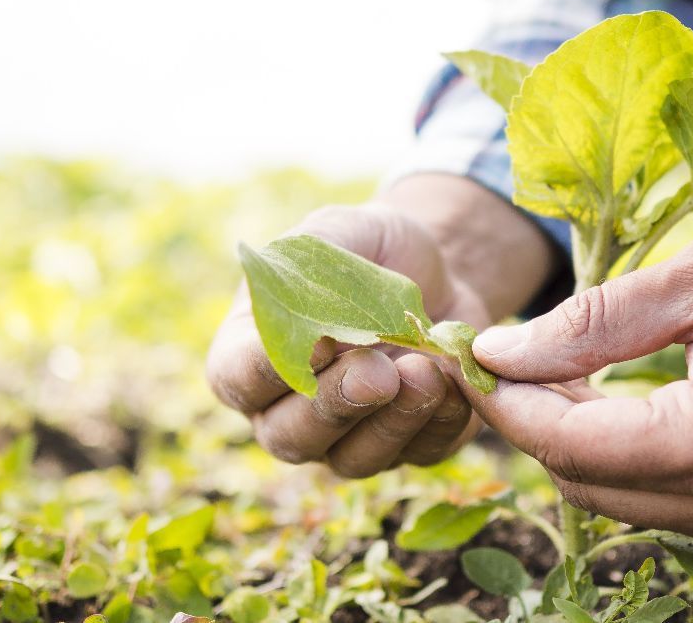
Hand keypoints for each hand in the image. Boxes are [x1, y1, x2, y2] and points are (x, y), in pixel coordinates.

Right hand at [206, 204, 486, 477]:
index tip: (316, 342)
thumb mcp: (337, 232)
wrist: (438, 270)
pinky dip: (440, 422)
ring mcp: (347, 438)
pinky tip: (454, 380)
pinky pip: (419, 453)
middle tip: (378, 371)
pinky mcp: (408, 446)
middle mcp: (288, 410)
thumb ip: (309, 268)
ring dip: (392, 422)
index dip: (268, 370)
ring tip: (425, 372)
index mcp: (251, 355)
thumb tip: (313, 330)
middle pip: (291, 437)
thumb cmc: (369, 250)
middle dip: (336, 405)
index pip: (238, 379)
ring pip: (354, 459)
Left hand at [465, 216, 692, 539]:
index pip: (567, 445)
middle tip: (514, 362)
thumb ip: (594, 321)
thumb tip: (500, 350)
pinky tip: (632, 405)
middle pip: (588, 488)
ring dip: (584, 448)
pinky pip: (679, 506)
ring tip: (568, 376)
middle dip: (537, 427)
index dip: (507, 401)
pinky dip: (638, 464)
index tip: (473, 356)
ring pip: (629, 506)